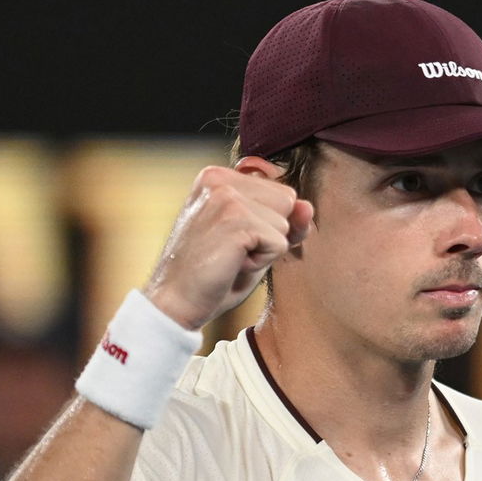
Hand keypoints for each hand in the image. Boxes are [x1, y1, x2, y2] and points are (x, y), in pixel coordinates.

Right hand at [142, 163, 313, 328]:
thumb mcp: (255, 242)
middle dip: (270, 235)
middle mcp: (220, 179)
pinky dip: (261, 263)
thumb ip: (286, 221)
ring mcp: (226, 196)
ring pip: (285, 224)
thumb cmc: (213, 274)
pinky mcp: (235, 219)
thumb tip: (308, 206)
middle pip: (288, 203)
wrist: (173, 303)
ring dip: (264, 251)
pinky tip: (230, 265)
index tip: (234, 242)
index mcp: (219, 176)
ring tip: (229, 258)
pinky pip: (280, 243)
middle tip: (231, 252)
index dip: (270, 225)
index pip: (281, 194)